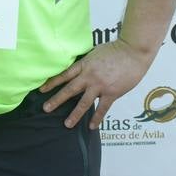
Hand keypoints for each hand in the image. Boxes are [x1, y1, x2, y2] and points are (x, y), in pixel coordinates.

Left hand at [39, 37, 155, 128]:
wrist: (133, 52)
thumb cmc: (116, 49)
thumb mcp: (95, 52)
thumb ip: (87, 62)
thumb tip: (78, 68)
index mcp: (84, 65)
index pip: (64, 75)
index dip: (52, 83)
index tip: (41, 90)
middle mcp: (89, 76)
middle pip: (69, 90)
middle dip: (56, 100)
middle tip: (46, 108)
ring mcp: (100, 86)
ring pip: (83, 103)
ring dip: (74, 114)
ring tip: (67, 124)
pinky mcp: (112, 93)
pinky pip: (102, 108)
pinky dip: (97, 118)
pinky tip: (91, 126)